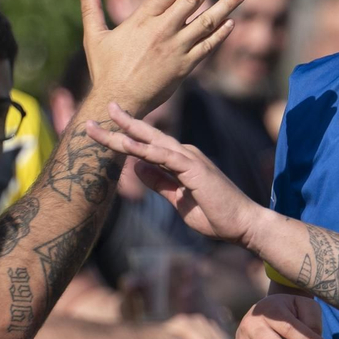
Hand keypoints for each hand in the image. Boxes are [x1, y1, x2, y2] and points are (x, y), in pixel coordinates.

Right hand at [77, 0, 244, 116]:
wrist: (119, 102)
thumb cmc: (105, 70)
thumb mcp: (95, 37)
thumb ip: (91, 9)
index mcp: (142, 20)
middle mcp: (162, 31)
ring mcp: (176, 49)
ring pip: (206, 22)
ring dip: (226, 5)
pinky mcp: (185, 67)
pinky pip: (207, 47)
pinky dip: (221, 34)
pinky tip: (232, 22)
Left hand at [84, 102, 263, 244]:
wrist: (243, 225)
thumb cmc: (215, 215)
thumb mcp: (178, 200)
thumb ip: (159, 182)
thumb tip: (137, 167)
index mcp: (181, 161)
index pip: (147, 147)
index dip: (124, 138)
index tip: (101, 132)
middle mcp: (184, 154)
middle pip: (146, 137)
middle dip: (121, 124)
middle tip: (96, 114)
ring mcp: (190, 158)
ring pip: (152, 142)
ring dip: (127, 130)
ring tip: (106, 118)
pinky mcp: (194, 168)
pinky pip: (164, 157)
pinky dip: (144, 149)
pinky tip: (126, 144)